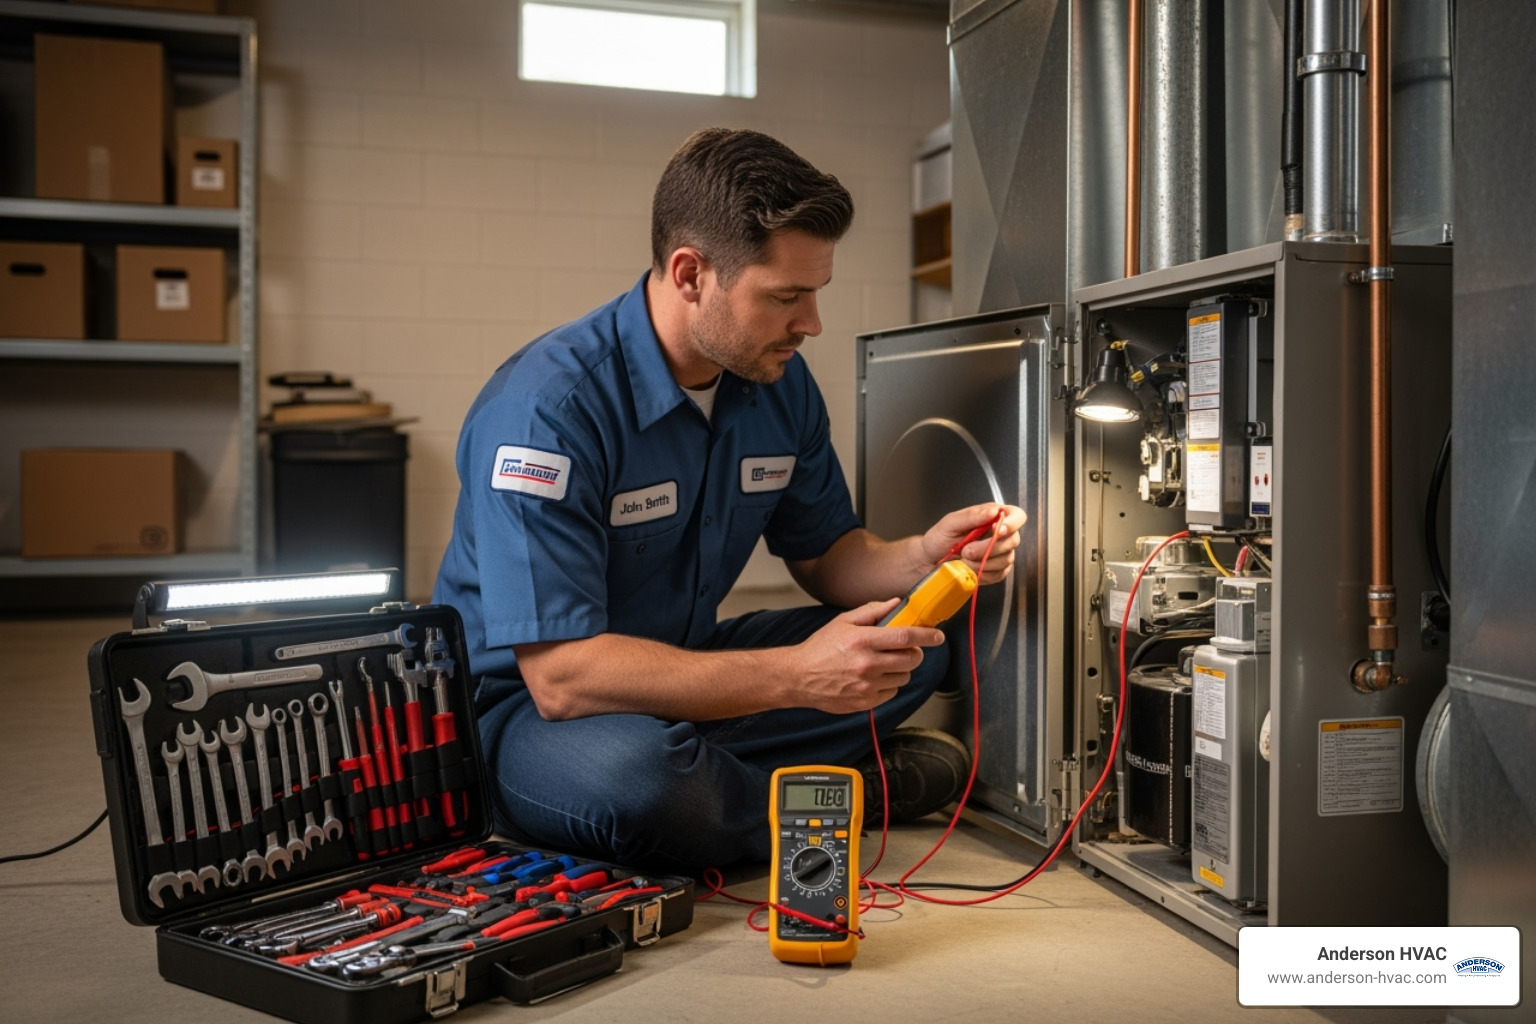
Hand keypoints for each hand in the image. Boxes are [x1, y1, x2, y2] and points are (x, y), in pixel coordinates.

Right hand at [786, 599, 945, 713]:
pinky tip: (873, 677)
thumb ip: (872, 611)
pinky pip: (891, 692)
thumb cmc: (820, 647)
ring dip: (901, 669)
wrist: (798, 677)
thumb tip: (897, 603)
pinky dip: (888, 685)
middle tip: (907, 649)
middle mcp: (867, 664)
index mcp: (863, 640)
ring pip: (903, 677)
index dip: (926, 635)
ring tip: (884, 663)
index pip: (905, 636)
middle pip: (911, 659)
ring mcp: (867, 686)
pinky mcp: (865, 702)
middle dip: (915, 653)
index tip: (938, 636)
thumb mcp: (842, 621)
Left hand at [920, 503, 1027, 584]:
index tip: (996, 530)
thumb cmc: (938, 539)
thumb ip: (972, 516)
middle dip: (988, 548)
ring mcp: (1001, 554)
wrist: (929, 562)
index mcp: (992, 516)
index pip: (1017, 516)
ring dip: (982, 562)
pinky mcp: (997, 571)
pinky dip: (982, 573)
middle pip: (1013, 540)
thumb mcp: (950, 523)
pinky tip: (969, 568)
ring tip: (963, 558)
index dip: (1011, 523)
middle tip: (966, 550)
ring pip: (1006, 559)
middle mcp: (1000, 534)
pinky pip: (998, 574)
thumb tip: (994, 511)